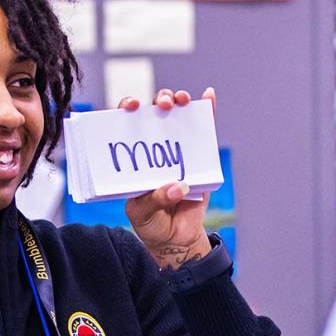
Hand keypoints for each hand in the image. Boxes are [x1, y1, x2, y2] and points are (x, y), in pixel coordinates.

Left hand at [121, 87, 215, 269]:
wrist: (176, 239)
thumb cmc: (151, 223)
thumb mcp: (142, 213)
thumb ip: (155, 199)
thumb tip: (178, 186)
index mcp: (133, 157)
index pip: (126, 125)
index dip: (126, 109)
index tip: (131, 106)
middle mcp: (153, 148)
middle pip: (154, 114)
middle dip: (158, 101)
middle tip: (163, 105)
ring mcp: (176, 151)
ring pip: (177, 117)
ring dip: (180, 101)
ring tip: (181, 101)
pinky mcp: (199, 159)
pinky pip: (203, 133)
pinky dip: (207, 112)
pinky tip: (209, 96)